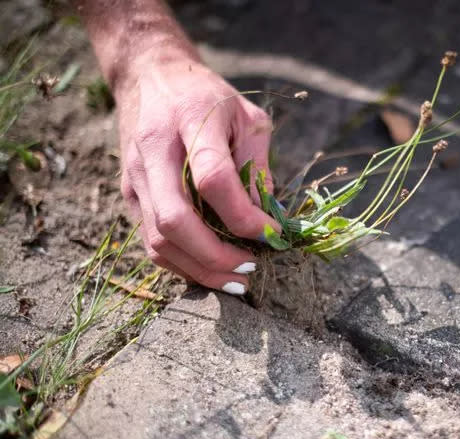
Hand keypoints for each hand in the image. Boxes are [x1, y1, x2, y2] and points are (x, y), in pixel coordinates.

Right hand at [116, 51, 278, 294]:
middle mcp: (155, 152)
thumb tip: (270, 219)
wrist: (150, 77)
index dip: (243, 216)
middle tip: (249, 270)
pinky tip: (211, 269)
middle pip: (175, 220)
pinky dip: (182, 264)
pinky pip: (151, 242)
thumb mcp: (247, 117)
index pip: (213, 179)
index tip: (270, 233)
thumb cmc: (208, 97)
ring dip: (199, 269)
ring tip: (235, 280)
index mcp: (190, 121)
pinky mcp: (129, 194)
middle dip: (215, 256)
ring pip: (158, 240)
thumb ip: (259, 165)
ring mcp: (136, 176)